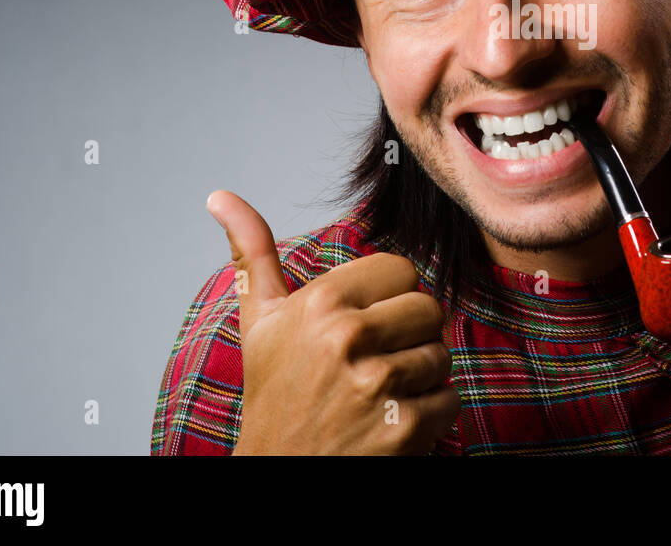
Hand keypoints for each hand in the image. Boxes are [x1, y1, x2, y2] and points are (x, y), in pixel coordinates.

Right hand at [206, 190, 460, 454]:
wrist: (278, 475)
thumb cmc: (275, 394)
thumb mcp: (260, 322)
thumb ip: (253, 255)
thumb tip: (220, 195)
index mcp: (319, 303)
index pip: (401, 270)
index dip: (387, 300)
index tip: (362, 326)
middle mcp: (346, 338)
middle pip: (429, 308)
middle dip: (409, 337)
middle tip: (373, 363)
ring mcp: (375, 385)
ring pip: (442, 354)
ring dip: (419, 378)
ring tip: (378, 394)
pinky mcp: (402, 429)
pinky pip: (450, 399)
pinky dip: (431, 416)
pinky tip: (391, 422)